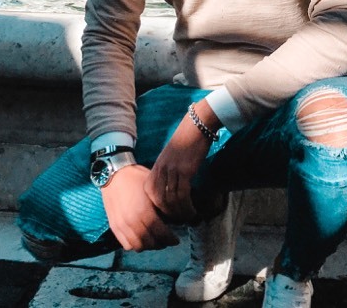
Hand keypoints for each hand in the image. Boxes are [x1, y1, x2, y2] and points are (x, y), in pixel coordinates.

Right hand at [100, 164, 178, 251]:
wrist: (114, 174)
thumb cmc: (135, 178)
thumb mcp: (152, 189)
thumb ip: (161, 205)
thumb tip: (171, 218)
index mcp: (144, 211)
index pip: (160, 233)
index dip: (170, 239)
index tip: (176, 240)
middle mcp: (132, 221)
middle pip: (150, 242)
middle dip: (161, 244)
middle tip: (166, 240)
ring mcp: (122, 225)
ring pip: (138, 246)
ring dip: (148, 246)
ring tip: (154, 240)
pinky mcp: (114, 226)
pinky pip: (126, 245)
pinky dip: (135, 245)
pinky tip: (141, 238)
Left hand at [144, 100, 219, 223]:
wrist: (197, 124)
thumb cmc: (187, 140)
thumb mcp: (171, 157)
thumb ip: (168, 172)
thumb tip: (171, 192)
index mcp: (156, 166)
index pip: (149, 194)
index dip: (157, 208)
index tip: (168, 215)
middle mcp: (161, 169)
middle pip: (158, 201)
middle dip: (168, 215)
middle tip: (179, 221)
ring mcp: (172, 170)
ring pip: (171, 200)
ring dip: (180, 213)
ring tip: (189, 218)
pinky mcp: (185, 170)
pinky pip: (183, 195)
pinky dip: (187, 207)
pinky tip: (194, 211)